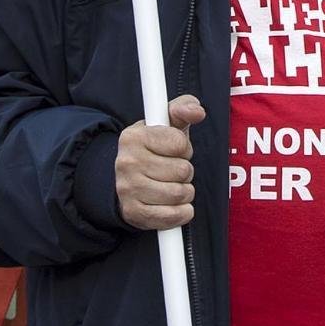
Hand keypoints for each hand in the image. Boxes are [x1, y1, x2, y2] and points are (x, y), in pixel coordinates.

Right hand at [115, 94, 202, 230]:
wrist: (127, 180)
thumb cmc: (154, 149)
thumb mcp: (166, 124)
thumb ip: (183, 109)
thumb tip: (198, 111)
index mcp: (134, 137)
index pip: (179, 143)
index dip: (184, 148)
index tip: (174, 150)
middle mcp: (127, 162)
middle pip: (182, 170)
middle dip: (185, 171)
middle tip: (173, 170)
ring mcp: (128, 189)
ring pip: (180, 193)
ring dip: (185, 191)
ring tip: (173, 185)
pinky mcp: (134, 213)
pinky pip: (173, 216)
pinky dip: (182, 212)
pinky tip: (175, 205)